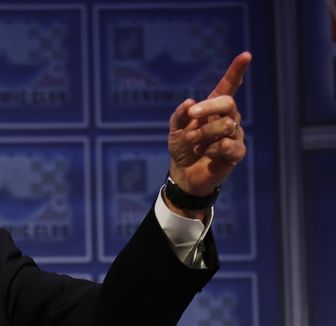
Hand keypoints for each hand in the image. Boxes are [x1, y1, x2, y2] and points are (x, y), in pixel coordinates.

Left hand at [167, 52, 251, 203]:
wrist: (183, 174)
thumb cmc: (182, 147)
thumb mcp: (175, 129)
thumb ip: (180, 115)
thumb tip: (190, 102)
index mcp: (214, 108)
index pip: (228, 86)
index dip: (236, 71)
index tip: (246, 55)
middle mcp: (228, 118)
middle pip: (228, 103)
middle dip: (208, 108)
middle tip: (191, 117)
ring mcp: (234, 134)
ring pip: (226, 125)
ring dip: (204, 134)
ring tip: (192, 142)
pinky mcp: (236, 152)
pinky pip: (228, 145)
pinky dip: (211, 149)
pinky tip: (203, 152)